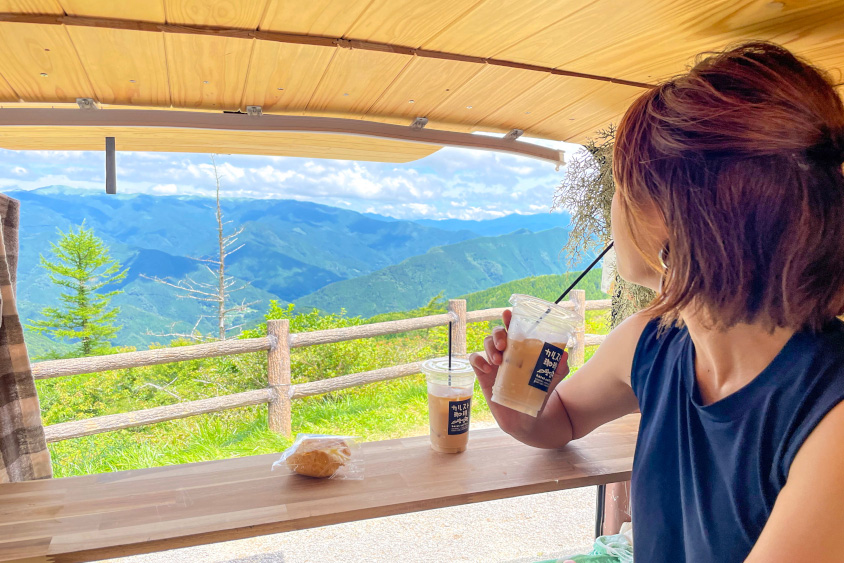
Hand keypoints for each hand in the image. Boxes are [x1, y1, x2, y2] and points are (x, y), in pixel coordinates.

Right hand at [469, 310, 568, 437]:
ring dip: (490, 347)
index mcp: (521, 350)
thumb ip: (558, 369)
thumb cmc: (536, 396)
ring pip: (486, 343)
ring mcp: (494, 362)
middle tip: (504, 345)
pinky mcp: (483, 374)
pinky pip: (474, 360)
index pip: (514, 329)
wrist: (524, 419)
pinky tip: (487, 369)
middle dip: (498, 334)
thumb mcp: (550, 382)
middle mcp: (507, 353)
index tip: (509, 314)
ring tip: (498, 361)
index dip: (510, 319)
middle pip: (497, 333)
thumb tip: (563, 356)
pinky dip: (478, 360)